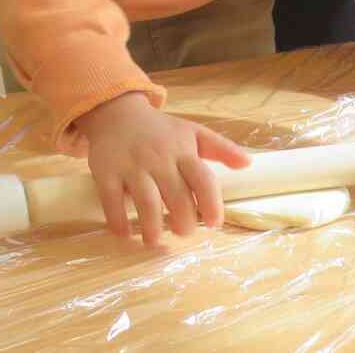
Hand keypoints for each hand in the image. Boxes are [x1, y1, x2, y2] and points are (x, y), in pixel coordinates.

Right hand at [77, 92, 248, 247]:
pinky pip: (111, 200)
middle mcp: (158, 158)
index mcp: (182, 151)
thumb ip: (221, 148)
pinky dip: (119, 222)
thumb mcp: (192, 132)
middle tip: (183, 232)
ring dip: (153, 228)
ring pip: (146, 202)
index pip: (203, 179)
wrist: (116, 113)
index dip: (212, 204)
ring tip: (155, 241)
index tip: (214, 224)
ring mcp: (131, 165)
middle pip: (176, 196)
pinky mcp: (106, 171)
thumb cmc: (160, 130)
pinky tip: (125, 234)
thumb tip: (248, 163)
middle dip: (184, 223)